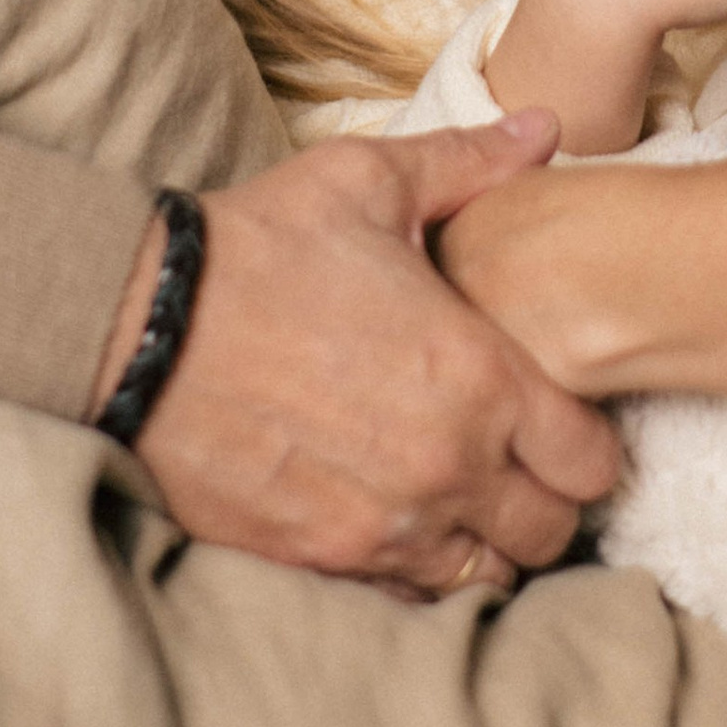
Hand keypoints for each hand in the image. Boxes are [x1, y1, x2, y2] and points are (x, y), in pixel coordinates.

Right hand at [104, 117, 622, 592]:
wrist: (134, 327)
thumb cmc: (256, 247)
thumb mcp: (366, 181)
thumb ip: (469, 164)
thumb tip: (544, 127)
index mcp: (478, 378)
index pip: (591, 463)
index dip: (585, 447)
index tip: (556, 425)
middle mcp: (447, 467)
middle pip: (549, 533)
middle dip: (542, 502)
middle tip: (511, 466)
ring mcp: (383, 526)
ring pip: (483, 577)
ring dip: (481, 543)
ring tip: (453, 499)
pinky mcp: (319, 561)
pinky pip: (405, 598)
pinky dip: (413, 572)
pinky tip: (393, 524)